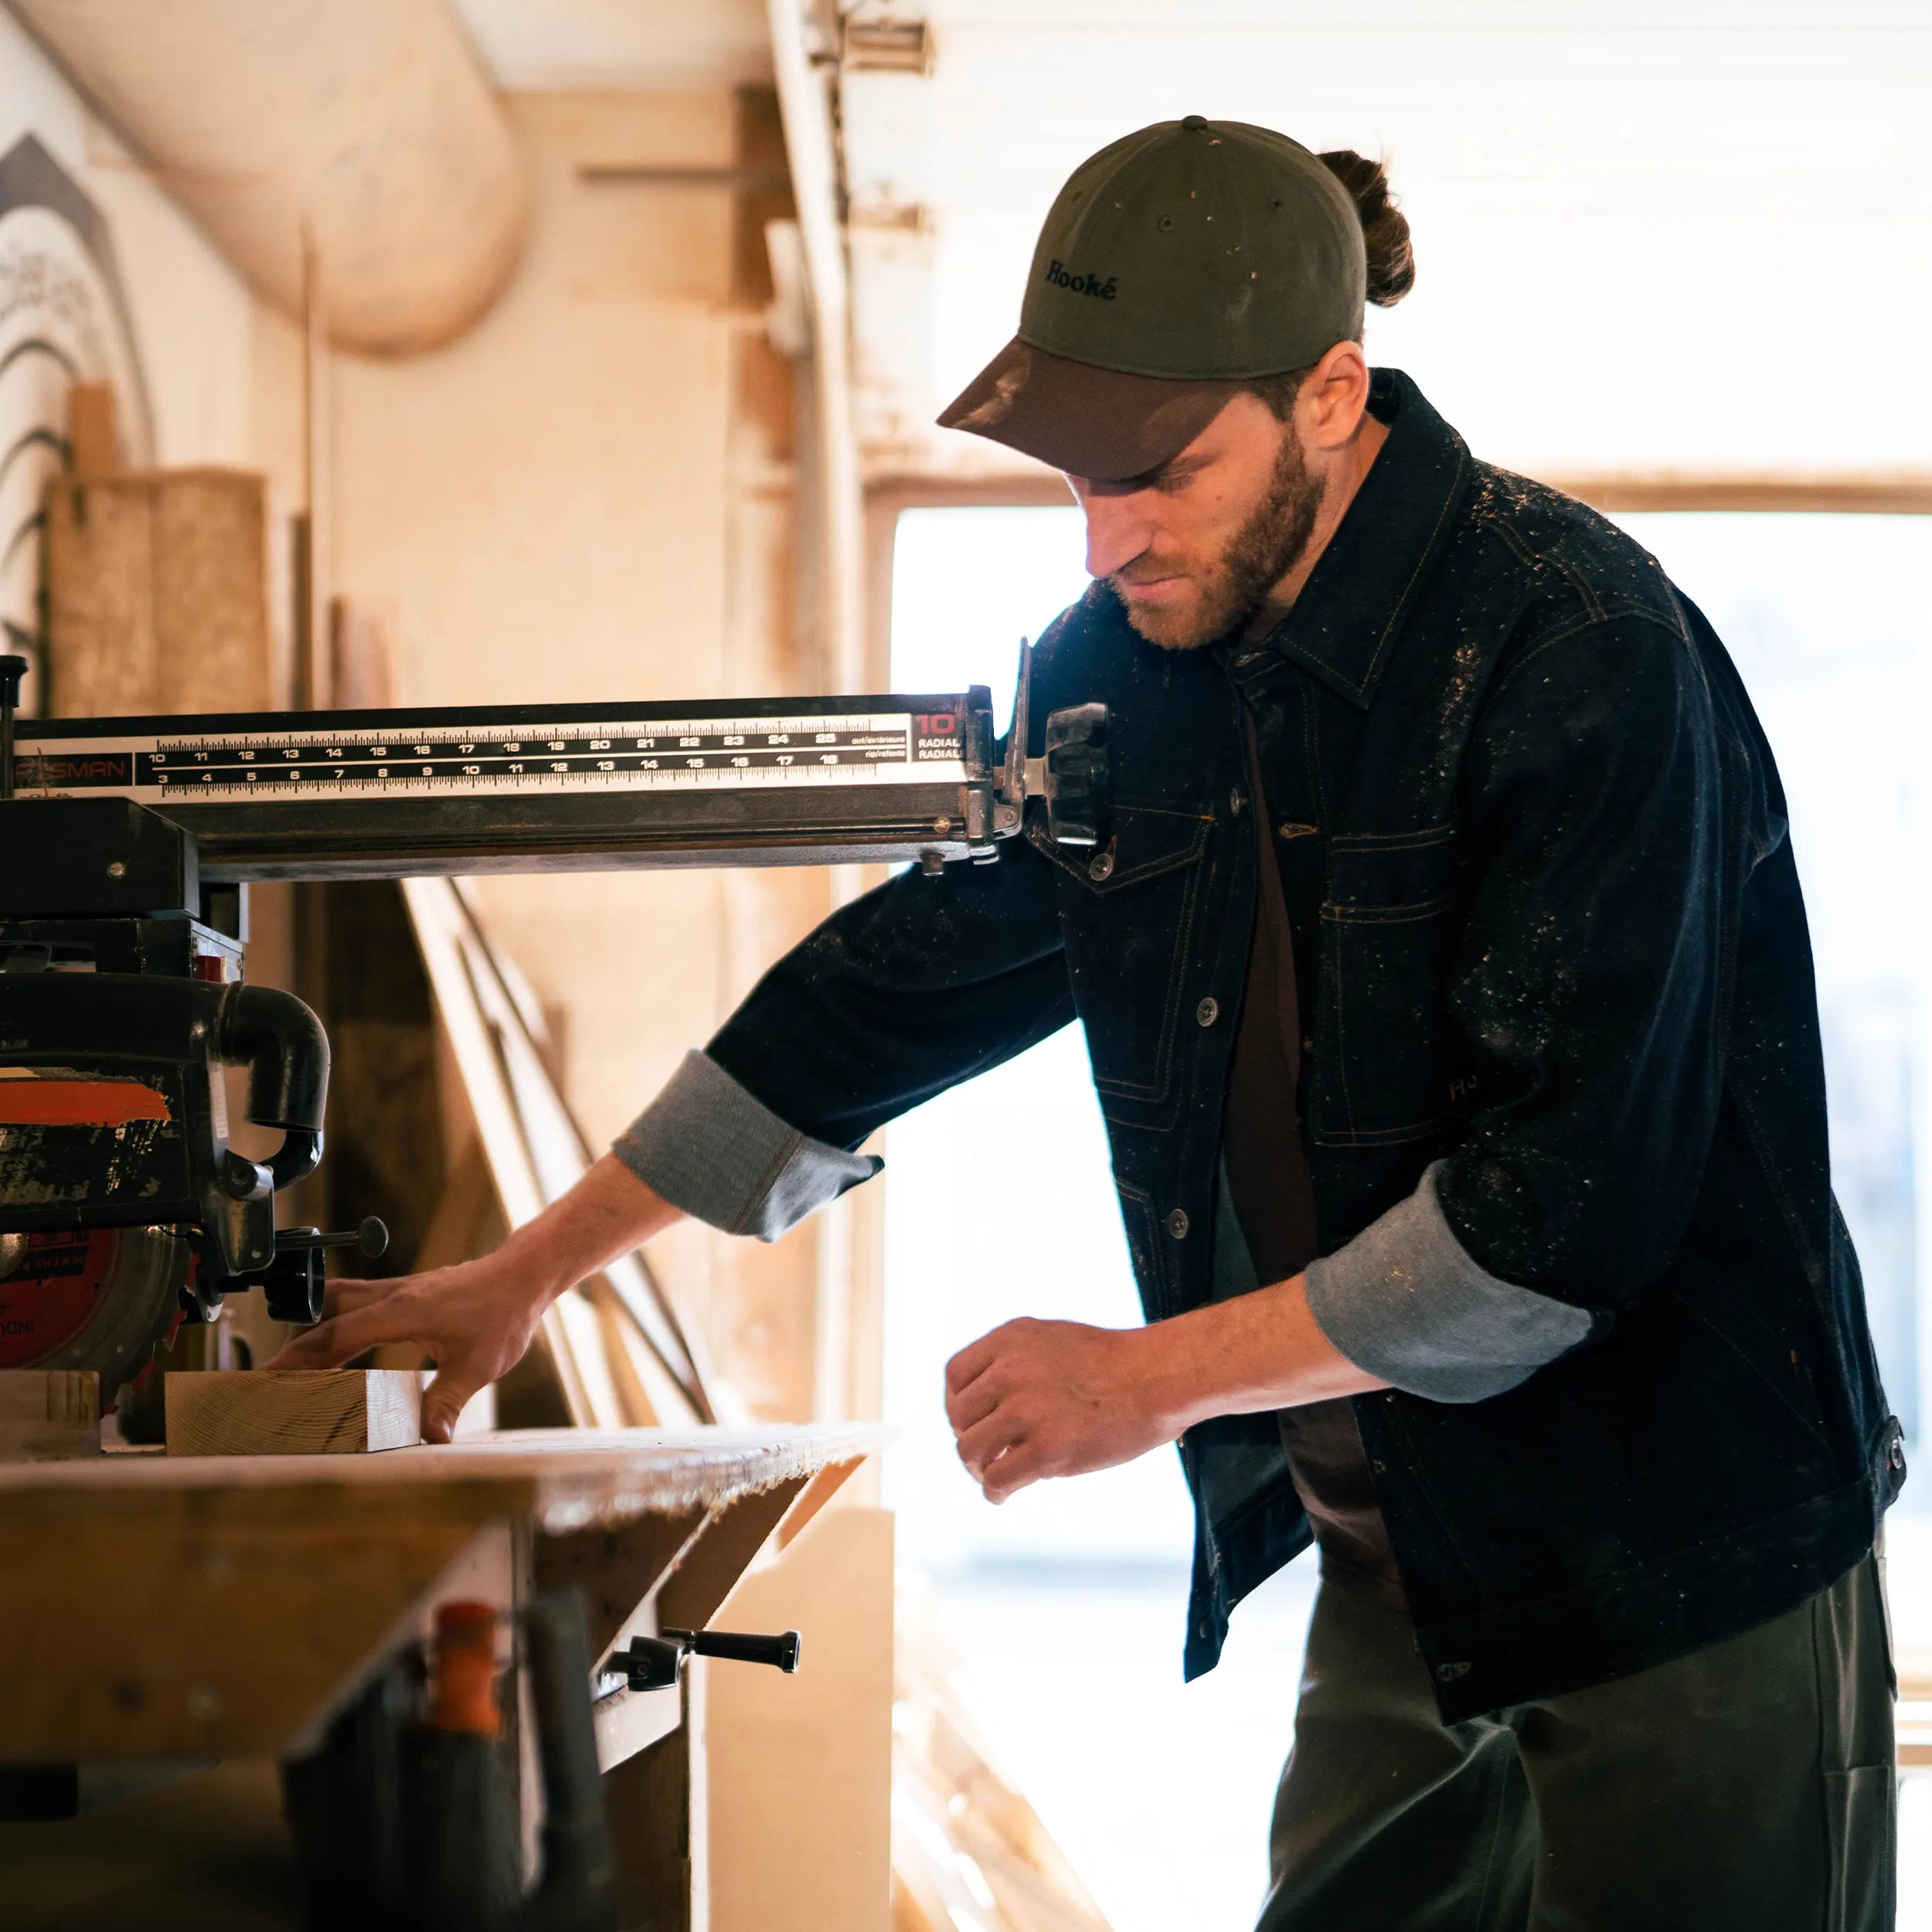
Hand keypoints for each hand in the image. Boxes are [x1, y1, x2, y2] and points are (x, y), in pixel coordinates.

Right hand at [263, 1248, 555, 1442]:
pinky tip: (329, 1346)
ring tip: (286, 1369)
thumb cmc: (504, 1313)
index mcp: (402, 1311)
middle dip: (290, 1349)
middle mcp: (392, 1297)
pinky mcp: (403, 1294)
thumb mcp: (480, 1365)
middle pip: (324, 1318)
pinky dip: (333, 1326)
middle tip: (262, 1381)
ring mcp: (396, 1292)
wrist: (522, 1275)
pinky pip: (354, 1305)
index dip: (298, 1361)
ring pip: (335, 1304)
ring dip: (309, 1333)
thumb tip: (432, 1439)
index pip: (335, 1336)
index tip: (267, 1380)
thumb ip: (449, 1401)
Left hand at [941, 1275, 1385, 1505]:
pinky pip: (996, 1479)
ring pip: (970, 1450)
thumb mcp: (1054, 1339)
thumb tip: (987, 1398)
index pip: (955, 1375)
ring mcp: (1027, 1409)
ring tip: (994, 1476)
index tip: (973, 1421)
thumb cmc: (1116, 1363)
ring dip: (978, 1468)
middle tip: (985, 1456)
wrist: (1161, 1378)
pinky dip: (994, 1492)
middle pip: (959, 1416)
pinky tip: (1004, 1496)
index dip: (958, 1405)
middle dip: (969, 1439)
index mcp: (1012, 1338)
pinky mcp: (1046, 1449)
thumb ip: (1016, 1360)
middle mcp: (1011, 1370)